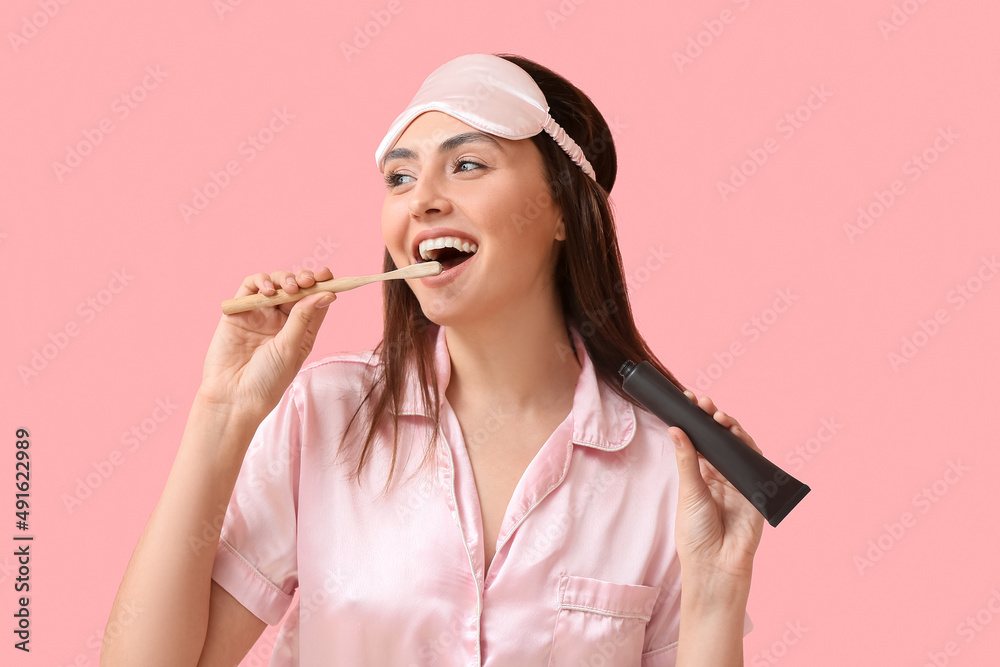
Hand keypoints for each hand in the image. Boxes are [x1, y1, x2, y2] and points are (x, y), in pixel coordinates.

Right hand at [197, 267, 335, 425]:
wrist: (234, 397)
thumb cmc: (267, 381)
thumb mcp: (291, 349)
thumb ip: (303, 319)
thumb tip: (325, 294)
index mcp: (301, 331)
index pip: (315, 301)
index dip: (323, 285)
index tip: (327, 275)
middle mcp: (282, 321)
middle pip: (297, 289)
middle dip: (304, 279)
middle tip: (308, 281)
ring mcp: (260, 315)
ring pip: (276, 284)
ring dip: (284, 279)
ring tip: (288, 288)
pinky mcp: (239, 312)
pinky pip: (250, 287)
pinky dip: (260, 281)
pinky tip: (268, 290)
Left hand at [669, 391, 764, 586]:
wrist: (716, 565)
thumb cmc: (696, 534)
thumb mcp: (688, 492)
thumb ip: (687, 460)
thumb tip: (675, 428)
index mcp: (700, 476)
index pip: (698, 441)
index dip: (695, 421)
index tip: (687, 400)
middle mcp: (720, 475)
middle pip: (718, 439)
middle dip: (711, 418)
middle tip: (702, 402)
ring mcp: (738, 481)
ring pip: (737, 446)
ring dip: (729, 427)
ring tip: (717, 414)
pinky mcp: (755, 490)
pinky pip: (753, 462)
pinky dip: (747, 446)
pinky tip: (736, 433)